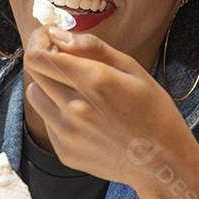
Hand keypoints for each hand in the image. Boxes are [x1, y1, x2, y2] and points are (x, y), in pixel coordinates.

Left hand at [23, 25, 184, 188]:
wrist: (164, 163)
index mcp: (94, 81)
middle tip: (65, 58)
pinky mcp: (65, 152)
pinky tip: (86, 116)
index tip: (50, 37)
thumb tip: (57, 34)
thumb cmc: (154, 111)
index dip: (39, 40)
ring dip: (48, 84)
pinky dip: (58, 111)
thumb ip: (92, 47)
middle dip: (45, 58)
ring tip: (76, 88)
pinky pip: (48, 120)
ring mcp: (68, 133)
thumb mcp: (132, 69)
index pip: (39, 56)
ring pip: (36, 95)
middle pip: (34, 72)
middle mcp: (75, 108)